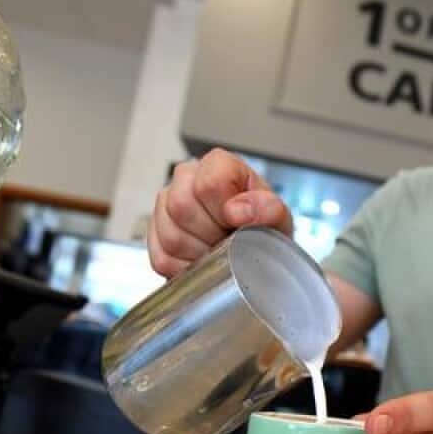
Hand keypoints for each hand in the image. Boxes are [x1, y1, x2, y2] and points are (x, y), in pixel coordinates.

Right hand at [148, 148, 294, 277]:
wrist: (253, 252)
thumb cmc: (264, 228)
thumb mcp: (278, 219)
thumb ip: (269, 209)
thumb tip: (240, 210)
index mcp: (219, 165)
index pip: (209, 182)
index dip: (225, 209)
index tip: (240, 222)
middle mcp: (186, 178)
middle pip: (181, 205)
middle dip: (211, 233)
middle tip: (230, 240)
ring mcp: (165, 205)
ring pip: (171, 234)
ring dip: (200, 252)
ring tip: (219, 250)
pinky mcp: (154, 236)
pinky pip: (162, 258)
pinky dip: (187, 268)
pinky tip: (203, 260)